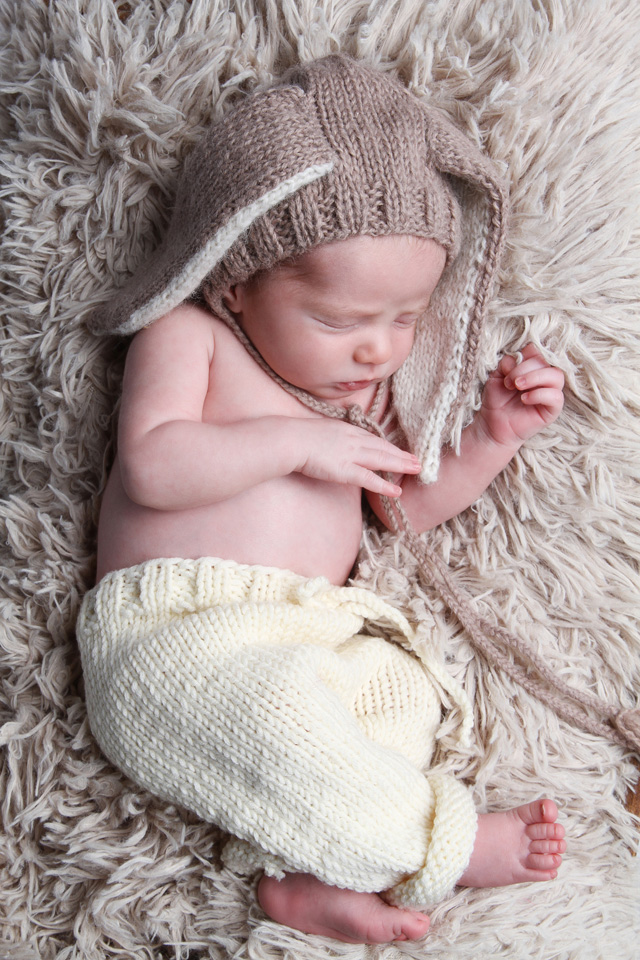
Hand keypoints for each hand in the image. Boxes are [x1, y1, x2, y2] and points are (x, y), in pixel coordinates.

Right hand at [293, 417, 420, 496]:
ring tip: (416, 470)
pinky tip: (397, 491)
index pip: (372, 438)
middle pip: (383, 447)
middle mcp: (353, 439)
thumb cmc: (296, 435)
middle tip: (418, 460)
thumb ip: (330, 437)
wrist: (290, 439)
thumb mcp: (318, 430)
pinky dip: (384, 485)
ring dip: (401, 465)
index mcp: (346, 429)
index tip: (400, 450)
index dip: (388, 445)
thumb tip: (331, 443)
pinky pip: (369, 478)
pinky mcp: (345, 470)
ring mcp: (351, 454)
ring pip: (382, 459)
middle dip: (402, 454)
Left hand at [477, 344, 564, 448]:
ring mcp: (551, 392)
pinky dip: (539, 394)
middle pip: (546, 361)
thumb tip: (519, 358)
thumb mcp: (497, 375)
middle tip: (509, 382)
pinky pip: (556, 397)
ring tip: (517, 387)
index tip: (507, 369)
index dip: (524, 356)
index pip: (538, 350)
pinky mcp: (553, 409)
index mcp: (532, 367)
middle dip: (524, 369)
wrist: (492, 424)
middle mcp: (544, 377)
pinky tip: (524, 399)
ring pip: (556, 376)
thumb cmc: (497, 399)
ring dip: (534, 378)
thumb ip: (508, 363)